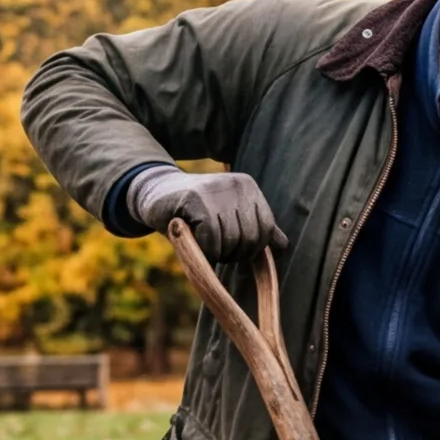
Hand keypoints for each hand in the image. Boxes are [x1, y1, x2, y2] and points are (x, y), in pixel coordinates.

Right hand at [125, 166, 285, 261]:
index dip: (251, 249)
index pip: (266, 231)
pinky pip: (210, 241)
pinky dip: (202, 250)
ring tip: (201, 241)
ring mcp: (217, 190)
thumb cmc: (195, 211)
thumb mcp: (228, 216)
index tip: (232, 248)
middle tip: (213, 247)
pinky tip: (190, 238)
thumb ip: (254, 227)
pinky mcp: (196, 200)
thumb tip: (283, 246)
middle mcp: (237, 185)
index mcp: (249, 188)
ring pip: (231, 242)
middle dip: (232, 253)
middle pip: (249, 239)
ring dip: (215, 253)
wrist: (157, 192)